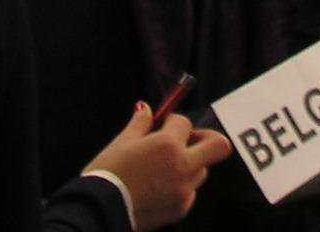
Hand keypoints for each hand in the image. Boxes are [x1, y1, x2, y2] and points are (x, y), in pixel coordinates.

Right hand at [85, 102, 232, 231]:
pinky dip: (180, 184)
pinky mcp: (181, 208)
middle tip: (187, 139)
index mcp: (168, 145)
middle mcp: (182, 166)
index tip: (161, 125)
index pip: (184, 122)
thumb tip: (145, 108)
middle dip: (205, 137)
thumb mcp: (122, 142)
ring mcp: (184, 190)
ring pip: (202, 169)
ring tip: (164, 166)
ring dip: (190, 162)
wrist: (101, 211)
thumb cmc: (109, 174)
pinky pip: (190, 190)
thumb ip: (140, 123)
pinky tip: (158, 185)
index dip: (172, 121)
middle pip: (218, 145)